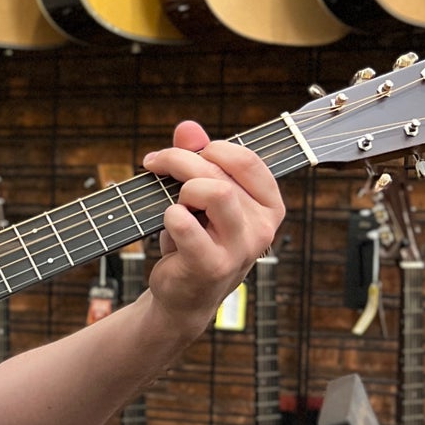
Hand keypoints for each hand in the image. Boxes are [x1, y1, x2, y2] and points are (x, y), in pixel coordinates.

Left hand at [140, 121, 284, 330]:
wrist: (184, 297)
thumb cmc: (195, 242)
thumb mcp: (199, 197)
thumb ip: (197, 158)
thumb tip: (188, 127)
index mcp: (269, 205)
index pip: (247, 159)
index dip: (209, 148)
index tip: (180, 152)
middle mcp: (263, 227)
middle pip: (221, 172)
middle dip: (180, 161)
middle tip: (156, 165)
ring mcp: (241, 249)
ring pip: (215, 192)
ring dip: (182, 188)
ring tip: (171, 201)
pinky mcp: (212, 266)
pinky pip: (186, 224)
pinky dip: (169, 215)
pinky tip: (167, 222)